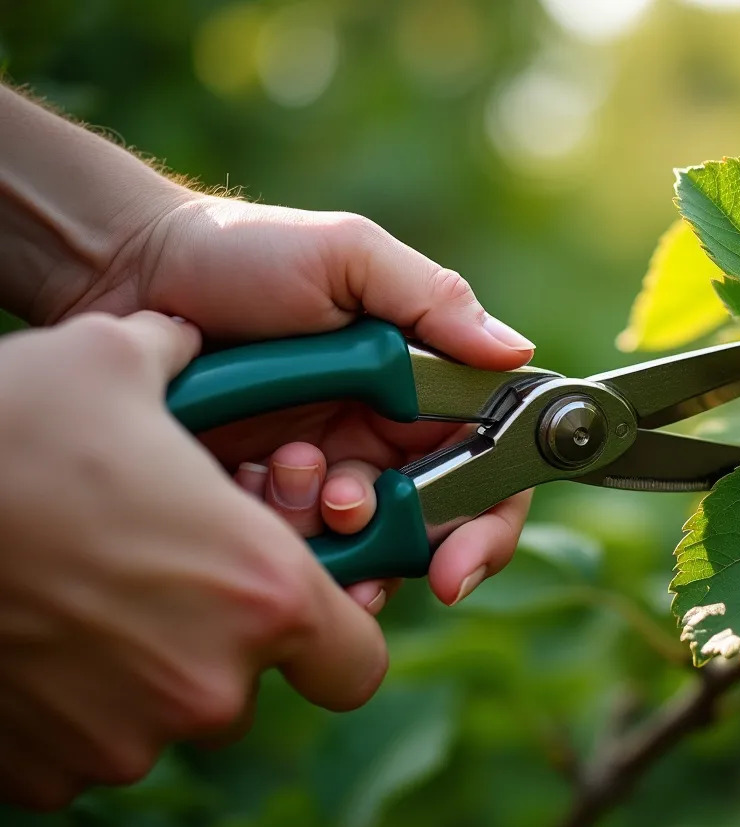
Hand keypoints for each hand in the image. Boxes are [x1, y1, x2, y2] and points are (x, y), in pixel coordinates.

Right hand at [0, 312, 387, 808]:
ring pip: (172, 711)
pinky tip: (44, 631)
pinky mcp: (47, 773)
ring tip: (92, 589)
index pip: (358, 663)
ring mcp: (125, 740)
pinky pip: (92, 742)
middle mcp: (210, 684)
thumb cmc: (8, 435)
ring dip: (149, 665)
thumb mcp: (111, 361)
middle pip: (254, 678)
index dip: (340, 635)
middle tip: (166, 572)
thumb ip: (184, 356)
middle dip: (223, 634)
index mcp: (260, 592)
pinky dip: (80, 700)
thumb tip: (183, 338)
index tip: (306, 607)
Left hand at [59, 195, 535, 604]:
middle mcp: (378, 438)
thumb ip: (433, 301)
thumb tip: (518, 353)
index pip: (486, 473)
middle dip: (392, 539)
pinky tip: (240, 476)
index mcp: (417, 389)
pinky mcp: (258, 494)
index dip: (485, 528)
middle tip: (342, 507)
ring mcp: (318, 470)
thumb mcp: (347, 255)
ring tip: (277, 467)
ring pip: (353, 548)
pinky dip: (267, 527)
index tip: (454, 567)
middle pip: (425, 529)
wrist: (123, 268)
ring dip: (324, 527)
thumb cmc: (242, 248)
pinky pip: (282, 545)